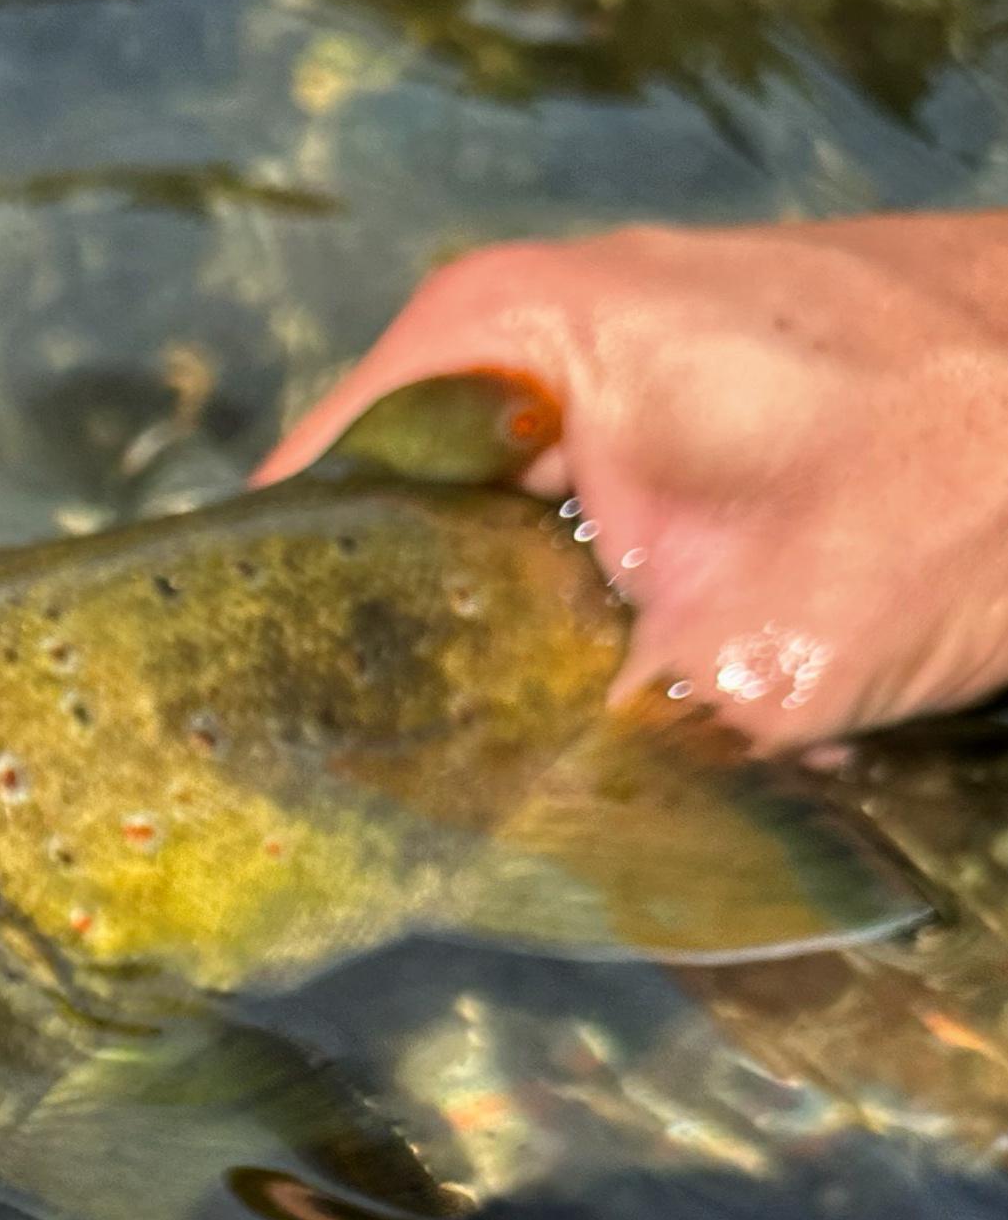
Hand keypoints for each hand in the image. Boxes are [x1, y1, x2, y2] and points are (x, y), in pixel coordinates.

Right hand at [260, 214, 1007, 747]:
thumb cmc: (978, 455)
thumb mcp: (763, 657)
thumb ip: (597, 765)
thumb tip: (486, 877)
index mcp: (490, 342)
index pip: (301, 514)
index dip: (281, 656)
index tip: (282, 779)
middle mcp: (516, 341)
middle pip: (380, 549)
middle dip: (404, 687)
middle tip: (408, 818)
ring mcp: (598, 375)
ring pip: (481, 566)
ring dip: (517, 681)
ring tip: (530, 784)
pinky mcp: (674, 421)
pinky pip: (573, 551)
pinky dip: (599, 645)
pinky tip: (640, 726)